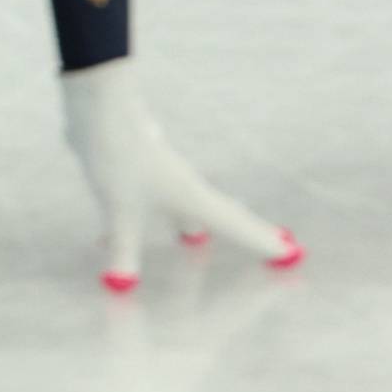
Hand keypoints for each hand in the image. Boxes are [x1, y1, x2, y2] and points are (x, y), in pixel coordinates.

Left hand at [59, 59, 300, 291]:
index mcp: (192, 197)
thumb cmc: (119, 157)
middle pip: (223, 216)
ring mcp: (162, 175)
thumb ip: (124, 250)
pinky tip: (124, 231)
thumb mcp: (121, 211)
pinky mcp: (139, 169)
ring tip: (197, 241)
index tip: (293, 252)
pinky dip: (156, 218)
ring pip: (188, 208)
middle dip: (245, 233)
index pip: (238, 226)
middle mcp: (184, 186)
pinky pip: (157, 202)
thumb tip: (123, 285)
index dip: (263, 242)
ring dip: (196, 227)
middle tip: (272, 243)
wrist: (98, 106)